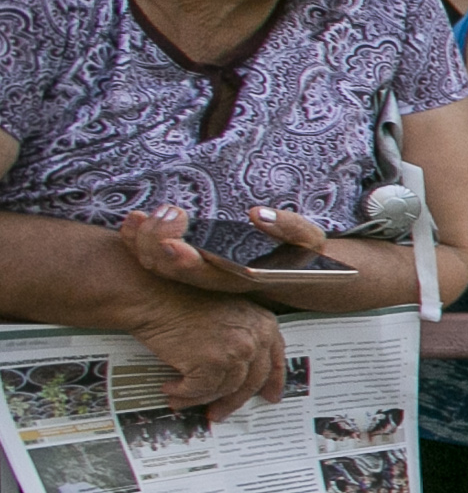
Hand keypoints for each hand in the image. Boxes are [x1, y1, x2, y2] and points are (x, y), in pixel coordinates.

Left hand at [117, 203, 325, 295]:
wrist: (296, 273)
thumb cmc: (301, 256)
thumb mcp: (308, 240)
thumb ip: (289, 226)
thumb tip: (256, 214)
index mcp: (240, 277)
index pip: (206, 274)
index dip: (184, 262)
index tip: (172, 244)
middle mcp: (213, 278)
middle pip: (172, 270)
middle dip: (157, 242)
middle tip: (167, 214)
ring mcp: (197, 272)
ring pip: (156, 264)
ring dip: (142, 241)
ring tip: (140, 216)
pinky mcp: (187, 261)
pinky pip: (154, 254)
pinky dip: (139, 238)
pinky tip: (133, 220)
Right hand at [124, 287, 290, 420]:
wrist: (153, 295)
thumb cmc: (183, 301)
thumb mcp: (229, 312)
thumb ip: (245, 336)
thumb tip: (246, 372)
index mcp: (264, 324)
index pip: (275, 361)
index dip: (272, 382)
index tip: (269, 398)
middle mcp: (255, 339)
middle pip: (251, 382)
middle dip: (233, 401)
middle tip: (219, 412)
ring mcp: (234, 352)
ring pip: (224, 389)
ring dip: (201, 398)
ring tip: (183, 400)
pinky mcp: (210, 364)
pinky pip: (199, 390)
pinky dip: (184, 394)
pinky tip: (170, 389)